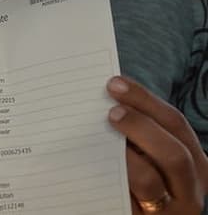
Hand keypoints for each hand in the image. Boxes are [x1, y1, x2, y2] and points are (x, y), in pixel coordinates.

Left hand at [107, 76, 207, 213]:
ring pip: (150, 180)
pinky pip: (127, 202)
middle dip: (141, 126)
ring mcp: (170, 210)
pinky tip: (92, 168)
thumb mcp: (147, 157)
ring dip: (124, 156)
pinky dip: (110, 182)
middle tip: (111, 112)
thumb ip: (135, 136)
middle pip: (174, 151)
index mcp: (193, 161)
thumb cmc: (137, 183)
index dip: (145, 100)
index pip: (175, 123)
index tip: (114, 83)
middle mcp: (190, 187)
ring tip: (102, 139)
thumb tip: (104, 98)